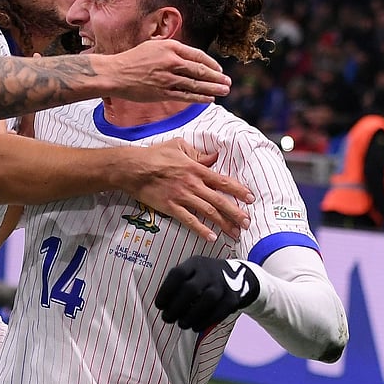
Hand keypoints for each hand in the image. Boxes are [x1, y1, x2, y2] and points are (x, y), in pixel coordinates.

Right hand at [112, 39, 230, 102]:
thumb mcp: (153, 46)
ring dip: (212, 88)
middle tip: (227, 82)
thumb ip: (171, 49)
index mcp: (170, 47)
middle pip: (200, 70)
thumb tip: (188, 55)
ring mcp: (167, 78)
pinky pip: (185, 96)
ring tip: (224, 91)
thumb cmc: (132, 59)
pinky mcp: (162, 92)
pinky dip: (199, 98)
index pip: (197, 55)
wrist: (115, 74)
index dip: (211, 63)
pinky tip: (209, 99)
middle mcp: (171, 62)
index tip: (219, 69)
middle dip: (216, 77)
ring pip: (196, 84)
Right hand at [115, 139, 252, 240]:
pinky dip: (201, 229)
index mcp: (196, 169)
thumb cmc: (154, 155)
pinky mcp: (170, 207)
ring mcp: (182, 196)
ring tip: (234, 233)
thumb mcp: (178, 146)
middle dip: (236, 212)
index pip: (223, 181)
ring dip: (223, 223)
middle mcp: (193, 184)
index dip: (239, 190)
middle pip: (220, 200)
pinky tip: (211, 237)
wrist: (133, 168)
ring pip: (208, 212)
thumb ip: (198, 154)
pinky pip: (189, 220)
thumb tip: (214, 157)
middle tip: (247, 223)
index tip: (250, 198)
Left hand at [154, 256, 259, 330]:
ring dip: (191, 315)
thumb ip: (178, 285)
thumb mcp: (192, 272)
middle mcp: (209, 272)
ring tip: (181, 324)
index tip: (159, 305)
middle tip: (167, 318)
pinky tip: (195, 327)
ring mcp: (223, 284)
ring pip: (207, 300)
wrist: (239, 275)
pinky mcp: (232, 298)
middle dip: (176, 306)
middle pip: (191, 289)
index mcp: (195, 263)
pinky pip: (219, 311)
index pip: (177, 274)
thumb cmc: (204, 278)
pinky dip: (205, 321)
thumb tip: (163, 306)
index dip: (166, 291)